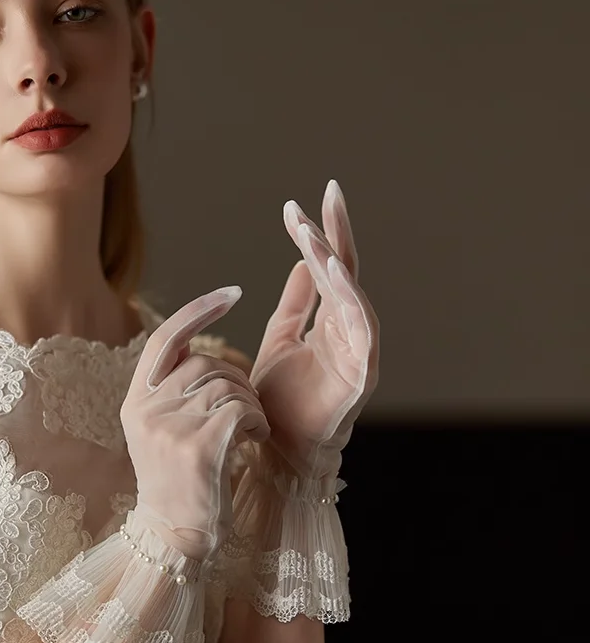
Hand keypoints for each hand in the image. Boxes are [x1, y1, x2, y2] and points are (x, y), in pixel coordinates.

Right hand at [121, 286, 269, 561]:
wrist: (175, 534)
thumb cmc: (178, 477)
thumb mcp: (160, 426)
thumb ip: (172, 386)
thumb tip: (199, 343)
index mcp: (136, 398)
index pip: (167, 338)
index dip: (200, 310)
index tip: (232, 293)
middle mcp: (146, 409)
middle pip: (208, 364)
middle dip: (238, 380)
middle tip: (246, 409)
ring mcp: (169, 428)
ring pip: (228, 386)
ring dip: (250, 404)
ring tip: (250, 428)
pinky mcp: (197, 449)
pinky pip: (240, 410)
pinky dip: (256, 420)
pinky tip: (255, 437)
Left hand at [249, 179, 379, 481]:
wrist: (279, 449)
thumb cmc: (279, 401)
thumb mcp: (279, 339)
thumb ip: (294, 303)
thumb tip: (299, 263)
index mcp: (328, 322)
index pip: (326, 269)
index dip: (316, 236)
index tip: (297, 204)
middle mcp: (347, 330)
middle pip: (346, 272)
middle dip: (336, 232)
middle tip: (329, 192)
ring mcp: (358, 349)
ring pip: (352, 294)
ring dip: (335, 260)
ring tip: (315, 230)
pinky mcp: (363, 372)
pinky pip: (361, 328)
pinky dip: (350, 298)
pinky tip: (333, 270)